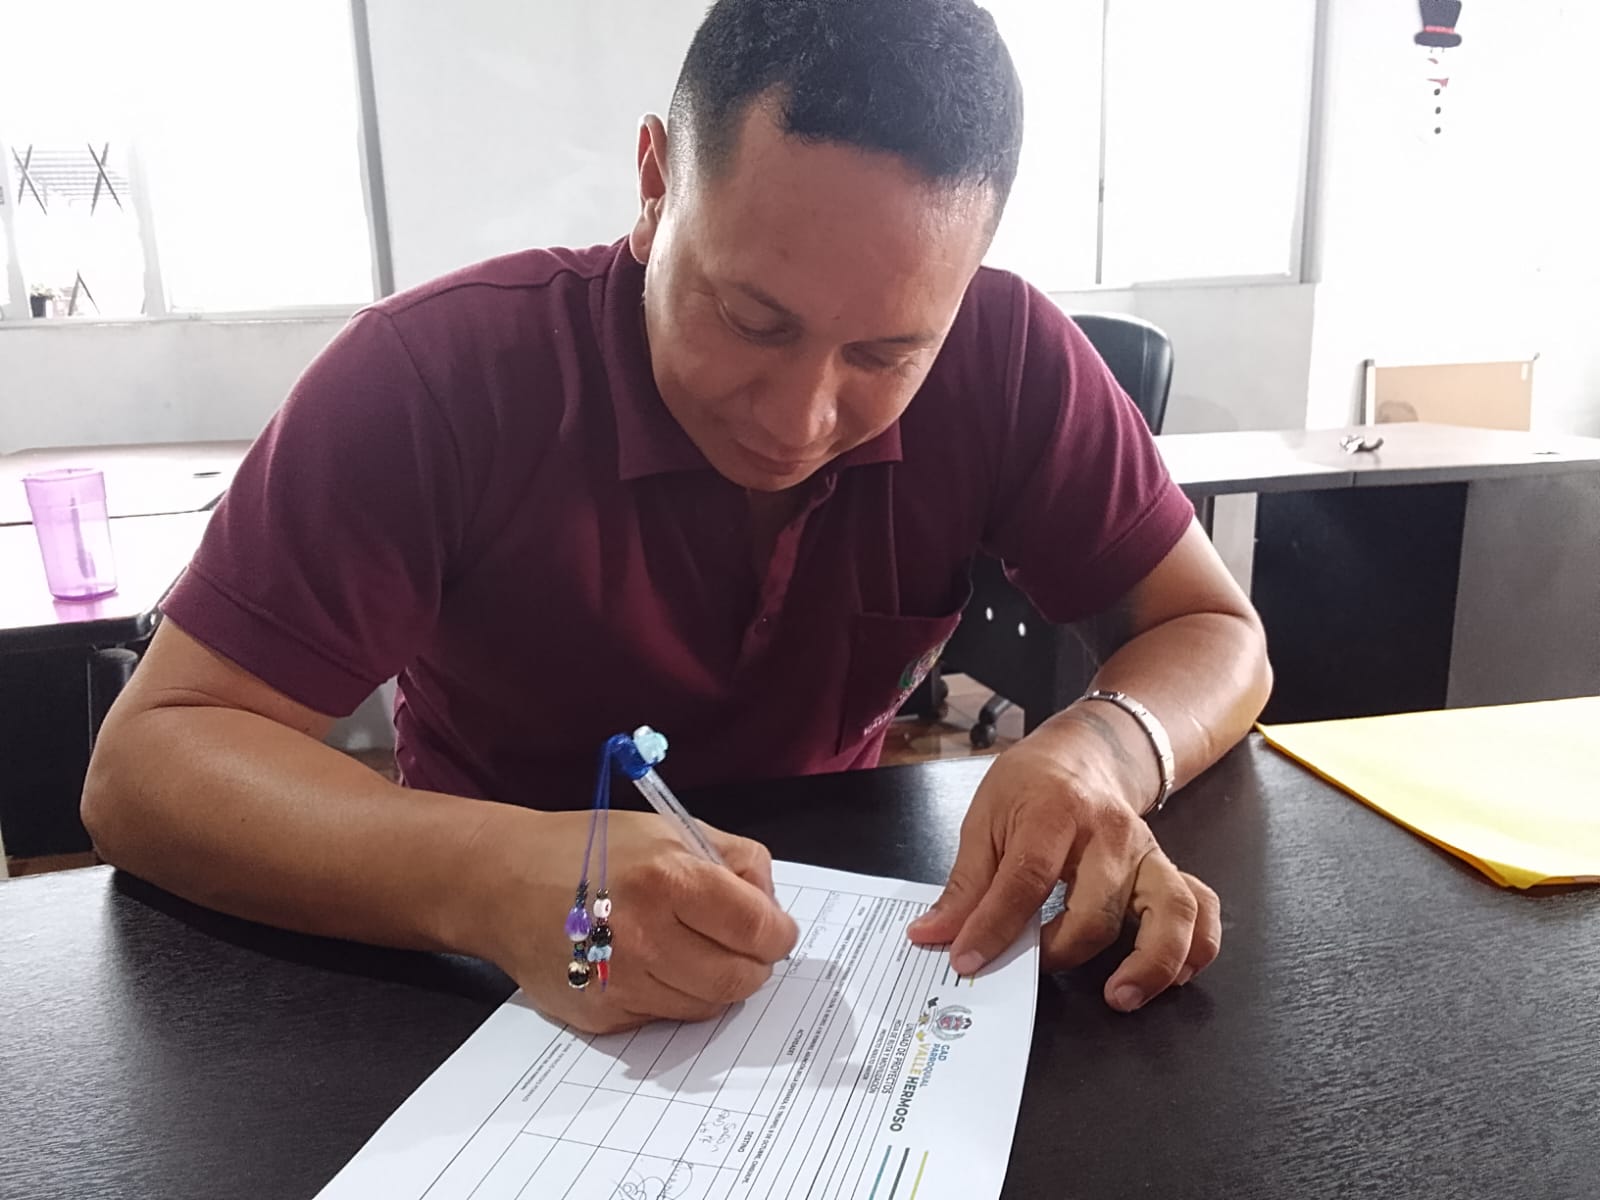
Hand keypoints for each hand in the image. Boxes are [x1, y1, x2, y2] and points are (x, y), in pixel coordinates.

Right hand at [467, 807, 798, 1033]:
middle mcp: (646, 937)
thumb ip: (735, 859)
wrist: (502, 882)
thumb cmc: (589, 849)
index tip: (776, 930)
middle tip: (744, 946)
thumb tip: (772, 906)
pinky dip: (674, 996)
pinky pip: (666, 1018)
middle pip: (740, 979)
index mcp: (670, 879)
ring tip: (694, 949)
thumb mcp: (669, 829)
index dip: (779, 932)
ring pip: (708, 1006)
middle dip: (755, 964)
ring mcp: (621, 984)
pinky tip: (653, 963)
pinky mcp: (602, 1016)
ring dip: (715, 983)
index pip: (760, 929)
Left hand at [906, 727, 1219, 1011]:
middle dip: (1062, 951)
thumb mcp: (984, 820)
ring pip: (1171, 910)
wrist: (1084, 753)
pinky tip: (1171, 977)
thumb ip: (965, 884)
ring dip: (1151, 961)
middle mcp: (1111, 834)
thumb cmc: (1029, 787)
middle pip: (1098, 907)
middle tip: (1028, 969)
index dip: (995, 927)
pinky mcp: (1169, 870)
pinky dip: (1196, 948)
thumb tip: (934, 937)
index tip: (968, 961)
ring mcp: (1148, 853)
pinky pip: (1201, 910)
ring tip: (1119, 995)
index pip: (1027, 878)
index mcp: (1055, 812)